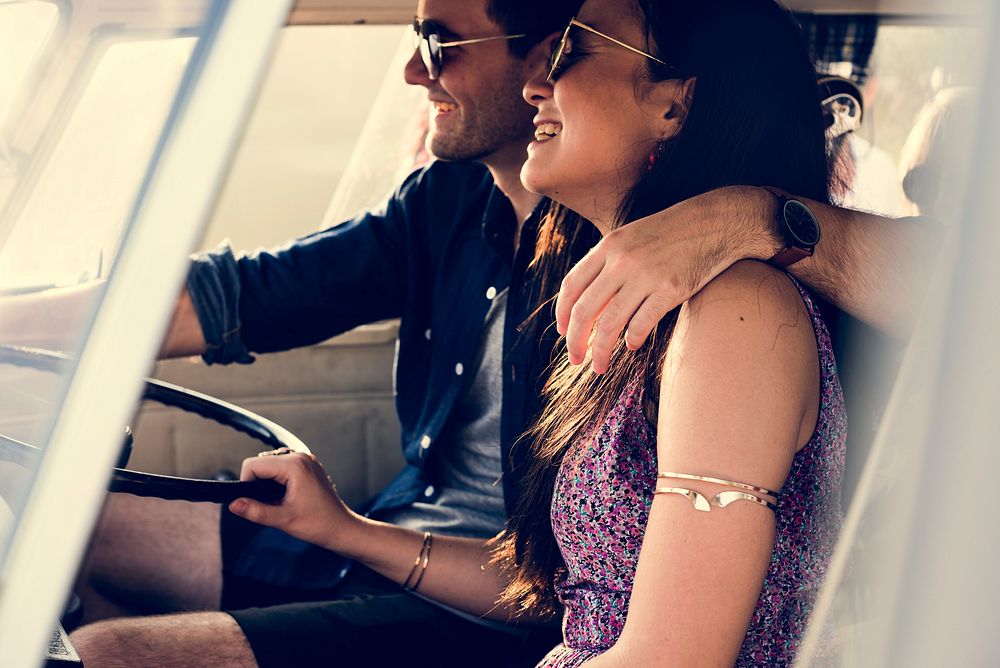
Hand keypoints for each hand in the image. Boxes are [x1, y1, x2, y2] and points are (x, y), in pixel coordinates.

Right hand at [229, 452, 360, 552]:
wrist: (341, 529)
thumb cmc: (319, 524)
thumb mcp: (282, 520)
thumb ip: (255, 511)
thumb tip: (233, 504)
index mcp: (294, 466)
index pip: (252, 465)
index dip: (246, 484)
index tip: (254, 502)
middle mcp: (300, 457)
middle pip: (261, 462)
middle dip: (257, 483)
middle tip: (270, 505)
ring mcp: (306, 460)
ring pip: (270, 464)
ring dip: (267, 482)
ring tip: (279, 501)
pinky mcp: (308, 467)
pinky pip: (282, 467)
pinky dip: (277, 480)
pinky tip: (285, 496)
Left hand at [556, 187, 773, 373]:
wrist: (715, 223)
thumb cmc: (671, 233)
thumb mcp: (631, 238)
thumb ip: (607, 265)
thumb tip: (588, 305)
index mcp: (608, 246)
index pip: (571, 286)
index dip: (562, 314)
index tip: (563, 332)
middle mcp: (622, 261)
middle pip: (584, 311)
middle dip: (575, 341)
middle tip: (575, 359)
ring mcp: (646, 276)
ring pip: (609, 324)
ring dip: (600, 351)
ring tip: (600, 366)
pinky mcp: (671, 290)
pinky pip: (641, 324)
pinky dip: (632, 340)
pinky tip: (631, 346)